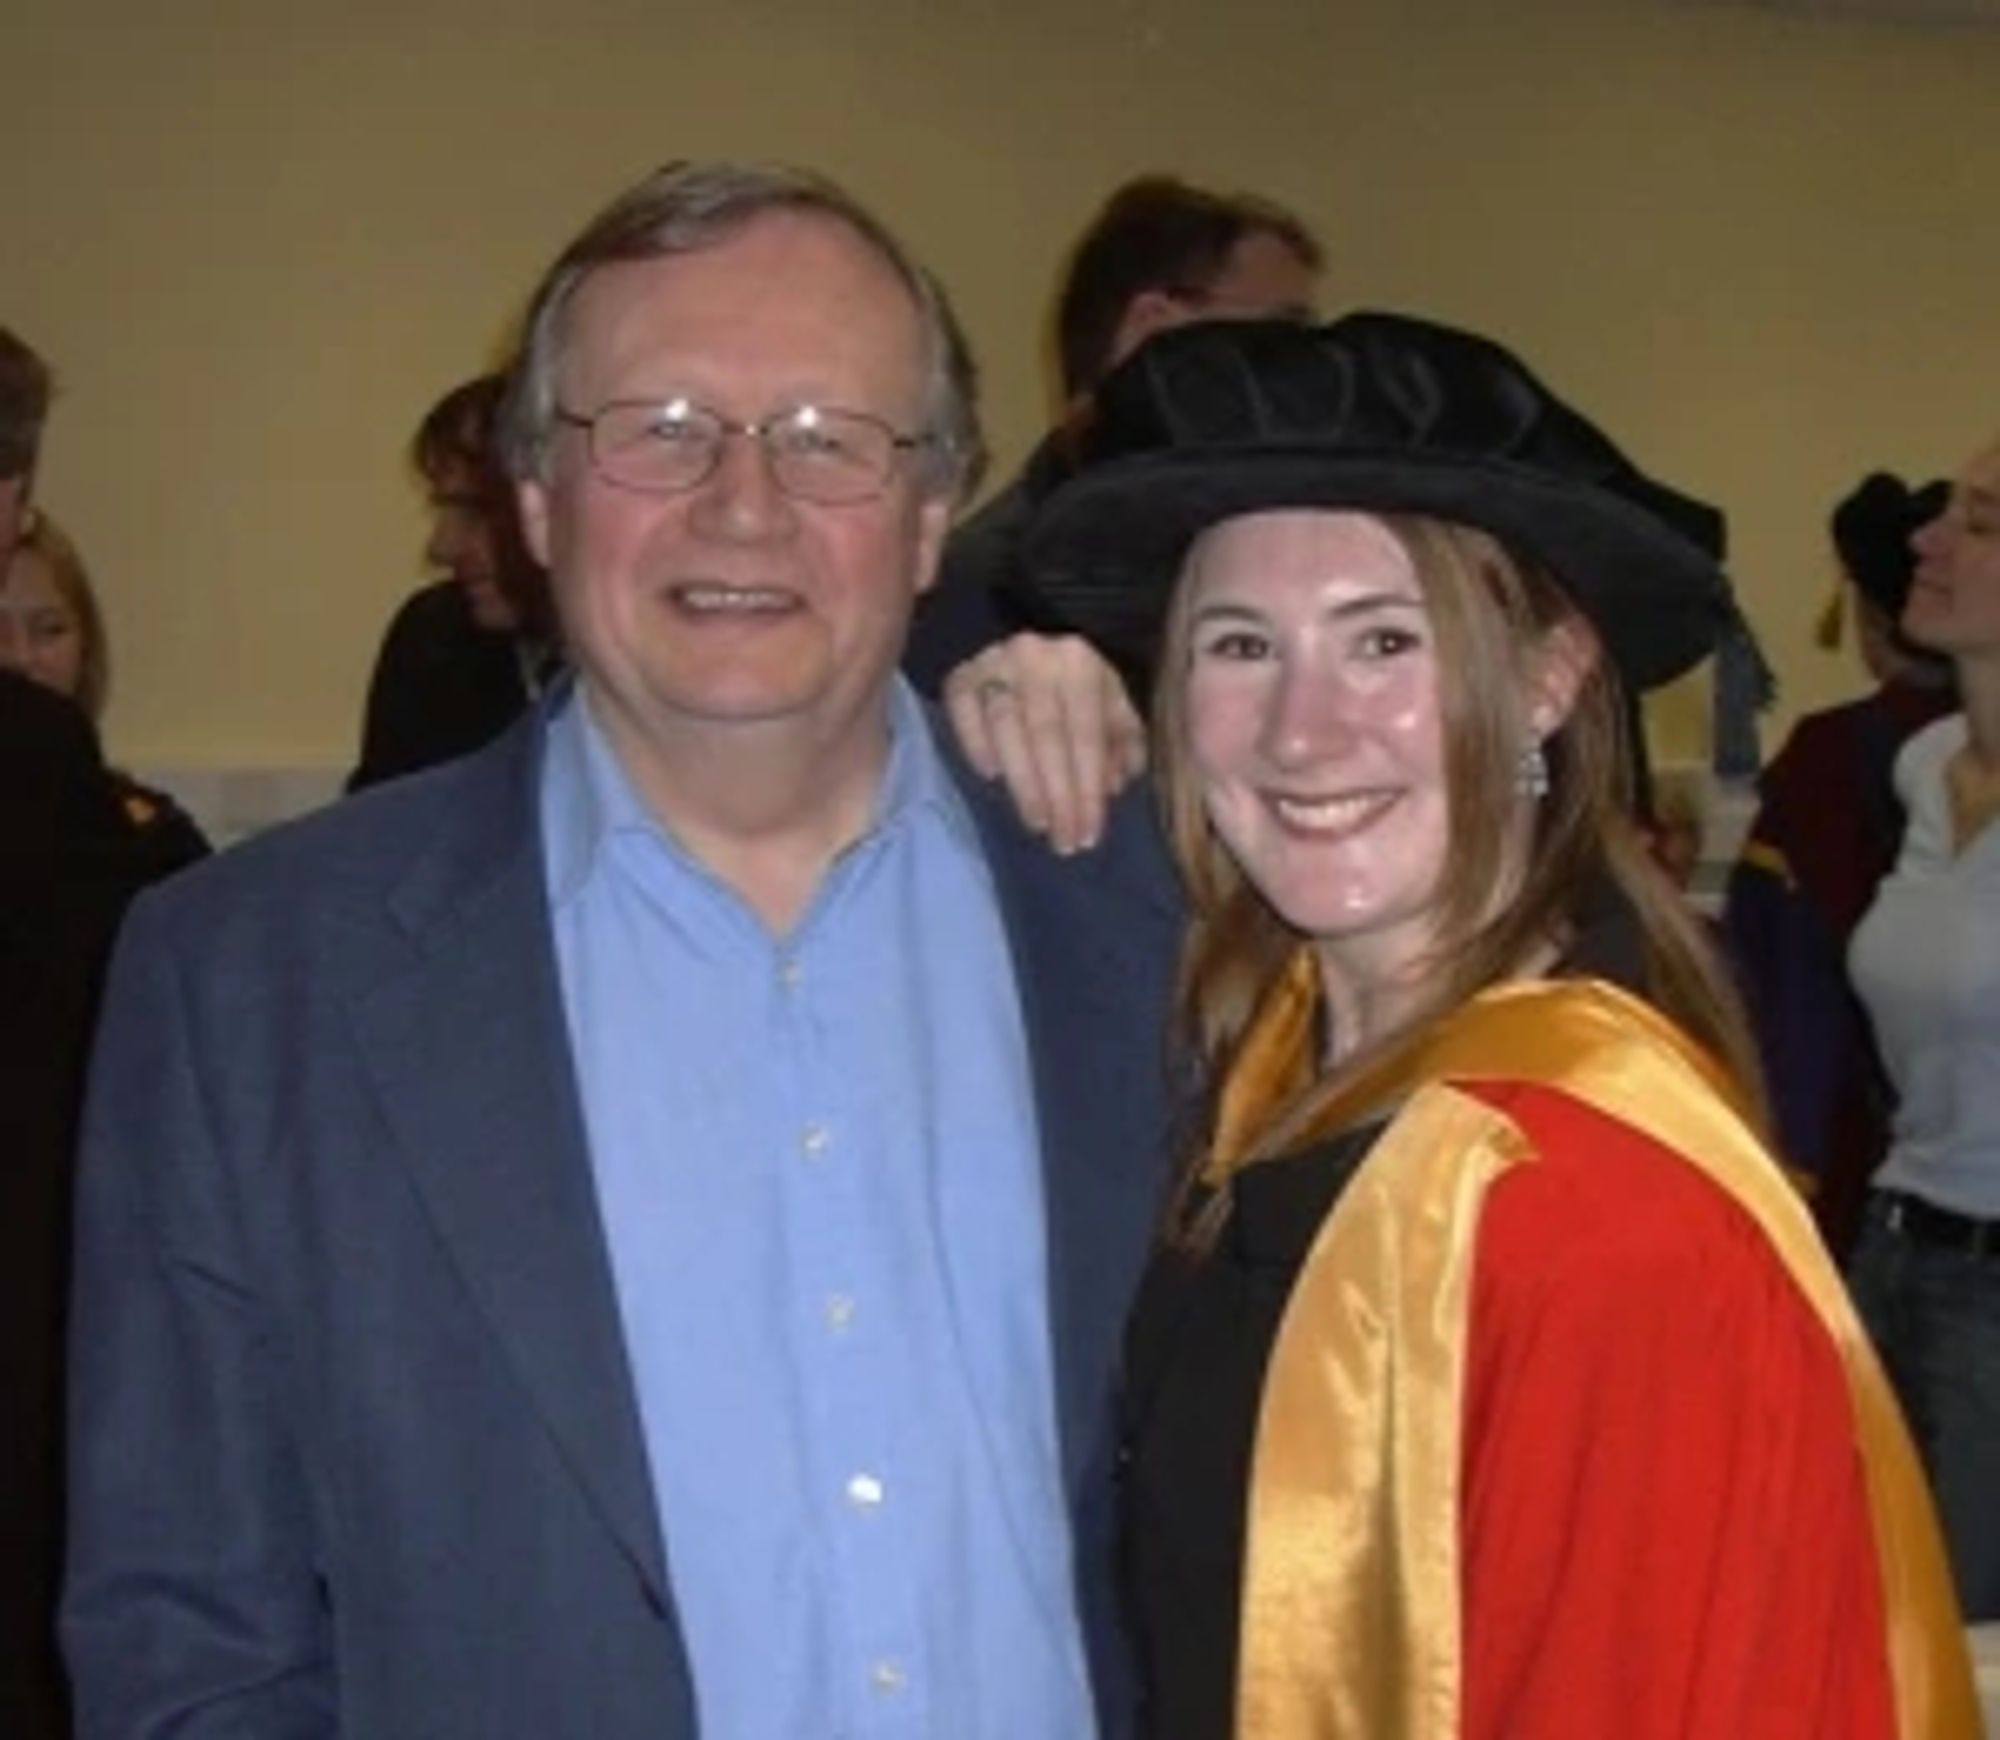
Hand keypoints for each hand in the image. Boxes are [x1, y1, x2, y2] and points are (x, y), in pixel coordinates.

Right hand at [942, 633, 1146, 852]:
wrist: (1012, 633)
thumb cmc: (1070, 675)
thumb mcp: (1107, 694)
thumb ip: (1119, 737)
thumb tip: (1113, 787)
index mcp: (1079, 665)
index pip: (1086, 736)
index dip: (1088, 789)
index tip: (1089, 834)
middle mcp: (1036, 662)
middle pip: (1047, 738)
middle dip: (1057, 797)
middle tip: (1064, 842)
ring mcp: (994, 667)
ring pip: (1006, 730)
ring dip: (1023, 784)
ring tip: (1037, 824)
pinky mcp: (958, 675)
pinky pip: (964, 714)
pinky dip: (976, 746)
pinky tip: (991, 778)